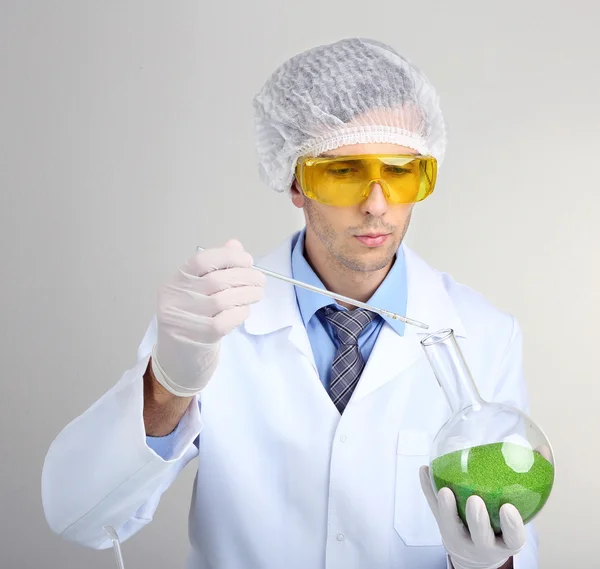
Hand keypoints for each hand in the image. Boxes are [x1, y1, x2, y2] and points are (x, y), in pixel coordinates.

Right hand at [152, 239, 265, 396]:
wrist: (179, 359)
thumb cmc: (193, 319)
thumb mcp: (198, 292)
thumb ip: (216, 267)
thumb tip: (235, 245)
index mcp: (175, 281)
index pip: (201, 260)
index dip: (229, 257)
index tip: (248, 260)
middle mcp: (176, 298)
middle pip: (217, 279)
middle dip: (245, 276)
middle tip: (260, 279)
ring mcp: (186, 318)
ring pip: (224, 299)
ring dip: (248, 294)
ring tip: (258, 293)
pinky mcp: (200, 336)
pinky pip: (227, 319)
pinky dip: (241, 312)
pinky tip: (245, 311)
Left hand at [419, 466, 525, 568]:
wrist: (476, 551)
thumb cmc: (502, 524)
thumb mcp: (519, 511)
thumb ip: (532, 483)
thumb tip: (542, 449)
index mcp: (506, 541)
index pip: (513, 537)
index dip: (512, 526)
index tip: (509, 508)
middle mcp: (483, 543)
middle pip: (480, 535)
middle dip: (477, 520)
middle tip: (474, 500)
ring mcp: (460, 536)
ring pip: (451, 525)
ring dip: (446, 508)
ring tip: (445, 489)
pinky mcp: (442, 526)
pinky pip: (432, 508)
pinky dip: (428, 489)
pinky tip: (425, 470)